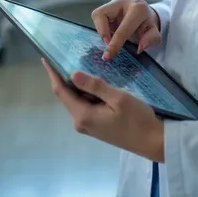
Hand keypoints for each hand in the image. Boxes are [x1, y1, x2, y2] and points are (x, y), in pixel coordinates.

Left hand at [42, 59, 164, 162]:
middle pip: (67, 95)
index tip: (46, 58)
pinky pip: (86, 105)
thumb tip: (73, 74)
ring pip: (77, 99)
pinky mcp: (96, 125)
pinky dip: (87, 92)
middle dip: (65, 76)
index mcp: (83, 115)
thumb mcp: (118, 98)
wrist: (152, 141)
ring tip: (82, 63)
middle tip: (68, 55)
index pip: (61, 91)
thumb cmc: (137, 119)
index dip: (53, 74)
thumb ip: (95, 86)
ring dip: (78, 84)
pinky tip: (95, 81)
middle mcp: (81, 122)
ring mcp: (88, 125)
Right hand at [92, 0, 160, 60]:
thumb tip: (140, 47)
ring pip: (97, 15)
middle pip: (101, 14)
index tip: (107, 55)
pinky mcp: (108, 4)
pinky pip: (98, 17)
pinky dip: (103, 27)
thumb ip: (150, 40)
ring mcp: (115, 0)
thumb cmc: (147, 26)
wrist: (145, 16)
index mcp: (138, 9)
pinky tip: (112, 30)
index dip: (114, 43)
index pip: (123, 28)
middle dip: (102, 31)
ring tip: (113, 35)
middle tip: (108, 42)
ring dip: (102, 29)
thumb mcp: (154, 35)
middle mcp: (125, 1)